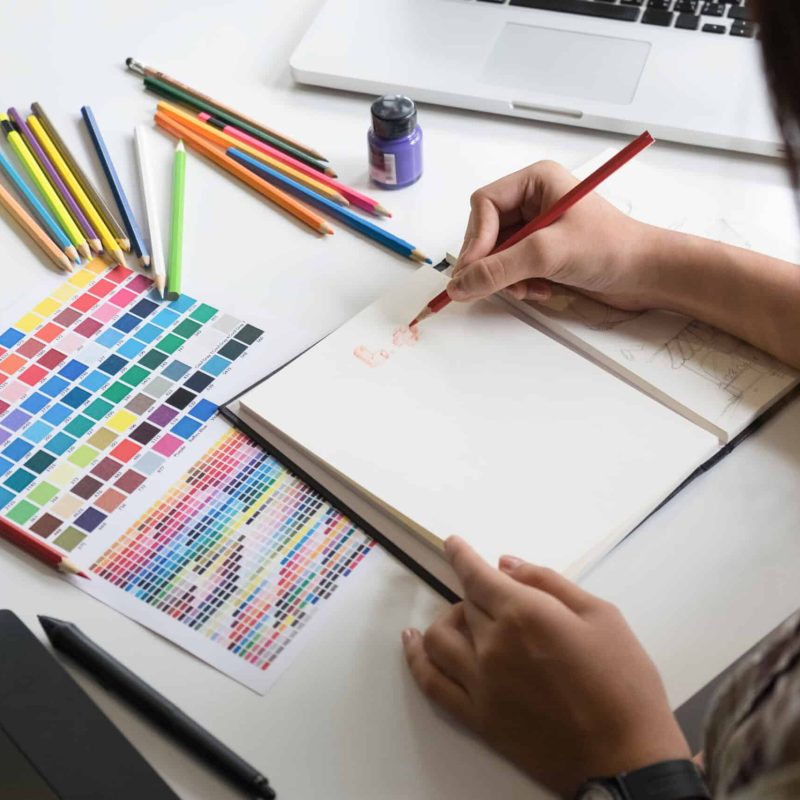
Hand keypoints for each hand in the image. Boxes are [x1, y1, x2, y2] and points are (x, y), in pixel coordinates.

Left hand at [402, 537, 689, 796]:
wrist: (627, 760)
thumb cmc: (624, 683)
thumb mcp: (601, 615)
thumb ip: (549, 583)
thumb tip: (507, 563)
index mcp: (524, 614)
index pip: (476, 575)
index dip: (461, 555)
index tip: (451, 543)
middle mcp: (493, 645)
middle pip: (465, 604)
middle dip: (477, 593)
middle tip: (497, 596)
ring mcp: (481, 683)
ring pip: (437, 638)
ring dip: (447, 619)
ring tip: (467, 620)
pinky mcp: (478, 717)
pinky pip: (432, 683)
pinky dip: (416, 659)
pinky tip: (412, 643)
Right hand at [449, 161, 664, 308]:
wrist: (647, 275)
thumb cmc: (613, 248)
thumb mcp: (548, 253)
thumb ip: (499, 269)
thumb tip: (461, 284)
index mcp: (536, 182)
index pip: (484, 205)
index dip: (476, 238)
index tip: (473, 270)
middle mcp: (534, 202)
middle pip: (485, 232)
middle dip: (491, 262)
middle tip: (496, 284)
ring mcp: (538, 229)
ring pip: (496, 255)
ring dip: (506, 278)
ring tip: (529, 288)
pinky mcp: (543, 254)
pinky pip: (511, 270)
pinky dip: (519, 285)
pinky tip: (541, 290)